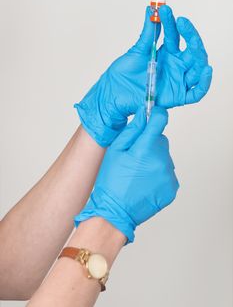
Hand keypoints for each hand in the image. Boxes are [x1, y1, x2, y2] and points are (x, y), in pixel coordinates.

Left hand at [74, 6, 211, 146]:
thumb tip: (151, 9)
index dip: (172, 23)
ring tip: (194, 42)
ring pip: (197, 69)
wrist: (113, 94)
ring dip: (199, 55)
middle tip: (182, 23)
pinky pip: (197, 93)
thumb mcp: (137, 51)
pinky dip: (204, 83)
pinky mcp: (178, 97)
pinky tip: (206, 70)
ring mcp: (178, 81)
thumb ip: (148, 32)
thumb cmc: (123, 74)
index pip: (176, 36)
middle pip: (192, 51)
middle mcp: (176, 66)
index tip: (164, 9)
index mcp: (167, 54)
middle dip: (191, 36)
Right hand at [75, 107, 178, 242]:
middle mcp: (161, 162)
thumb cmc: (111, 181)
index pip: (160, 120)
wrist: (115, 212)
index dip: (155, 115)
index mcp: (145, 150)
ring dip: (154, 159)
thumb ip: (132, 130)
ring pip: (164, 156)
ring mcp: (168, 176)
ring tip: (138, 173)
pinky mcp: (172, 188)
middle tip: (135, 157)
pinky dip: (158, 173)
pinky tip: (145, 182)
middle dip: (150, 143)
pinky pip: (167, 172)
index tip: (152, 114)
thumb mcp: (116, 151)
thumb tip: (144, 113)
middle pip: (161, 140)